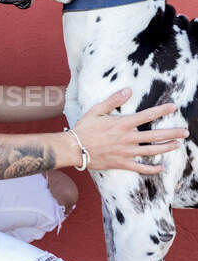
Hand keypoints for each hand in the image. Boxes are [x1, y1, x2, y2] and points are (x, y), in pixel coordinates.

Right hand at [72, 88, 188, 173]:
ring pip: (151, 151)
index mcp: (123, 124)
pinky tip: (160, 168)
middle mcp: (128, 138)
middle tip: (185, 132)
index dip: (162, 110)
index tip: (174, 106)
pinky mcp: (122, 163)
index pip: (147, 115)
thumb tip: (128, 91)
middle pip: (155, 135)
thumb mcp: (96, 110)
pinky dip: (152, 169)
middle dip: (172, 133)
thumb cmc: (84, 128)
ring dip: (166, 148)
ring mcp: (126, 152)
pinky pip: (140, 168)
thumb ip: (113, 100)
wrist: (74, 148)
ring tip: (178, 145)